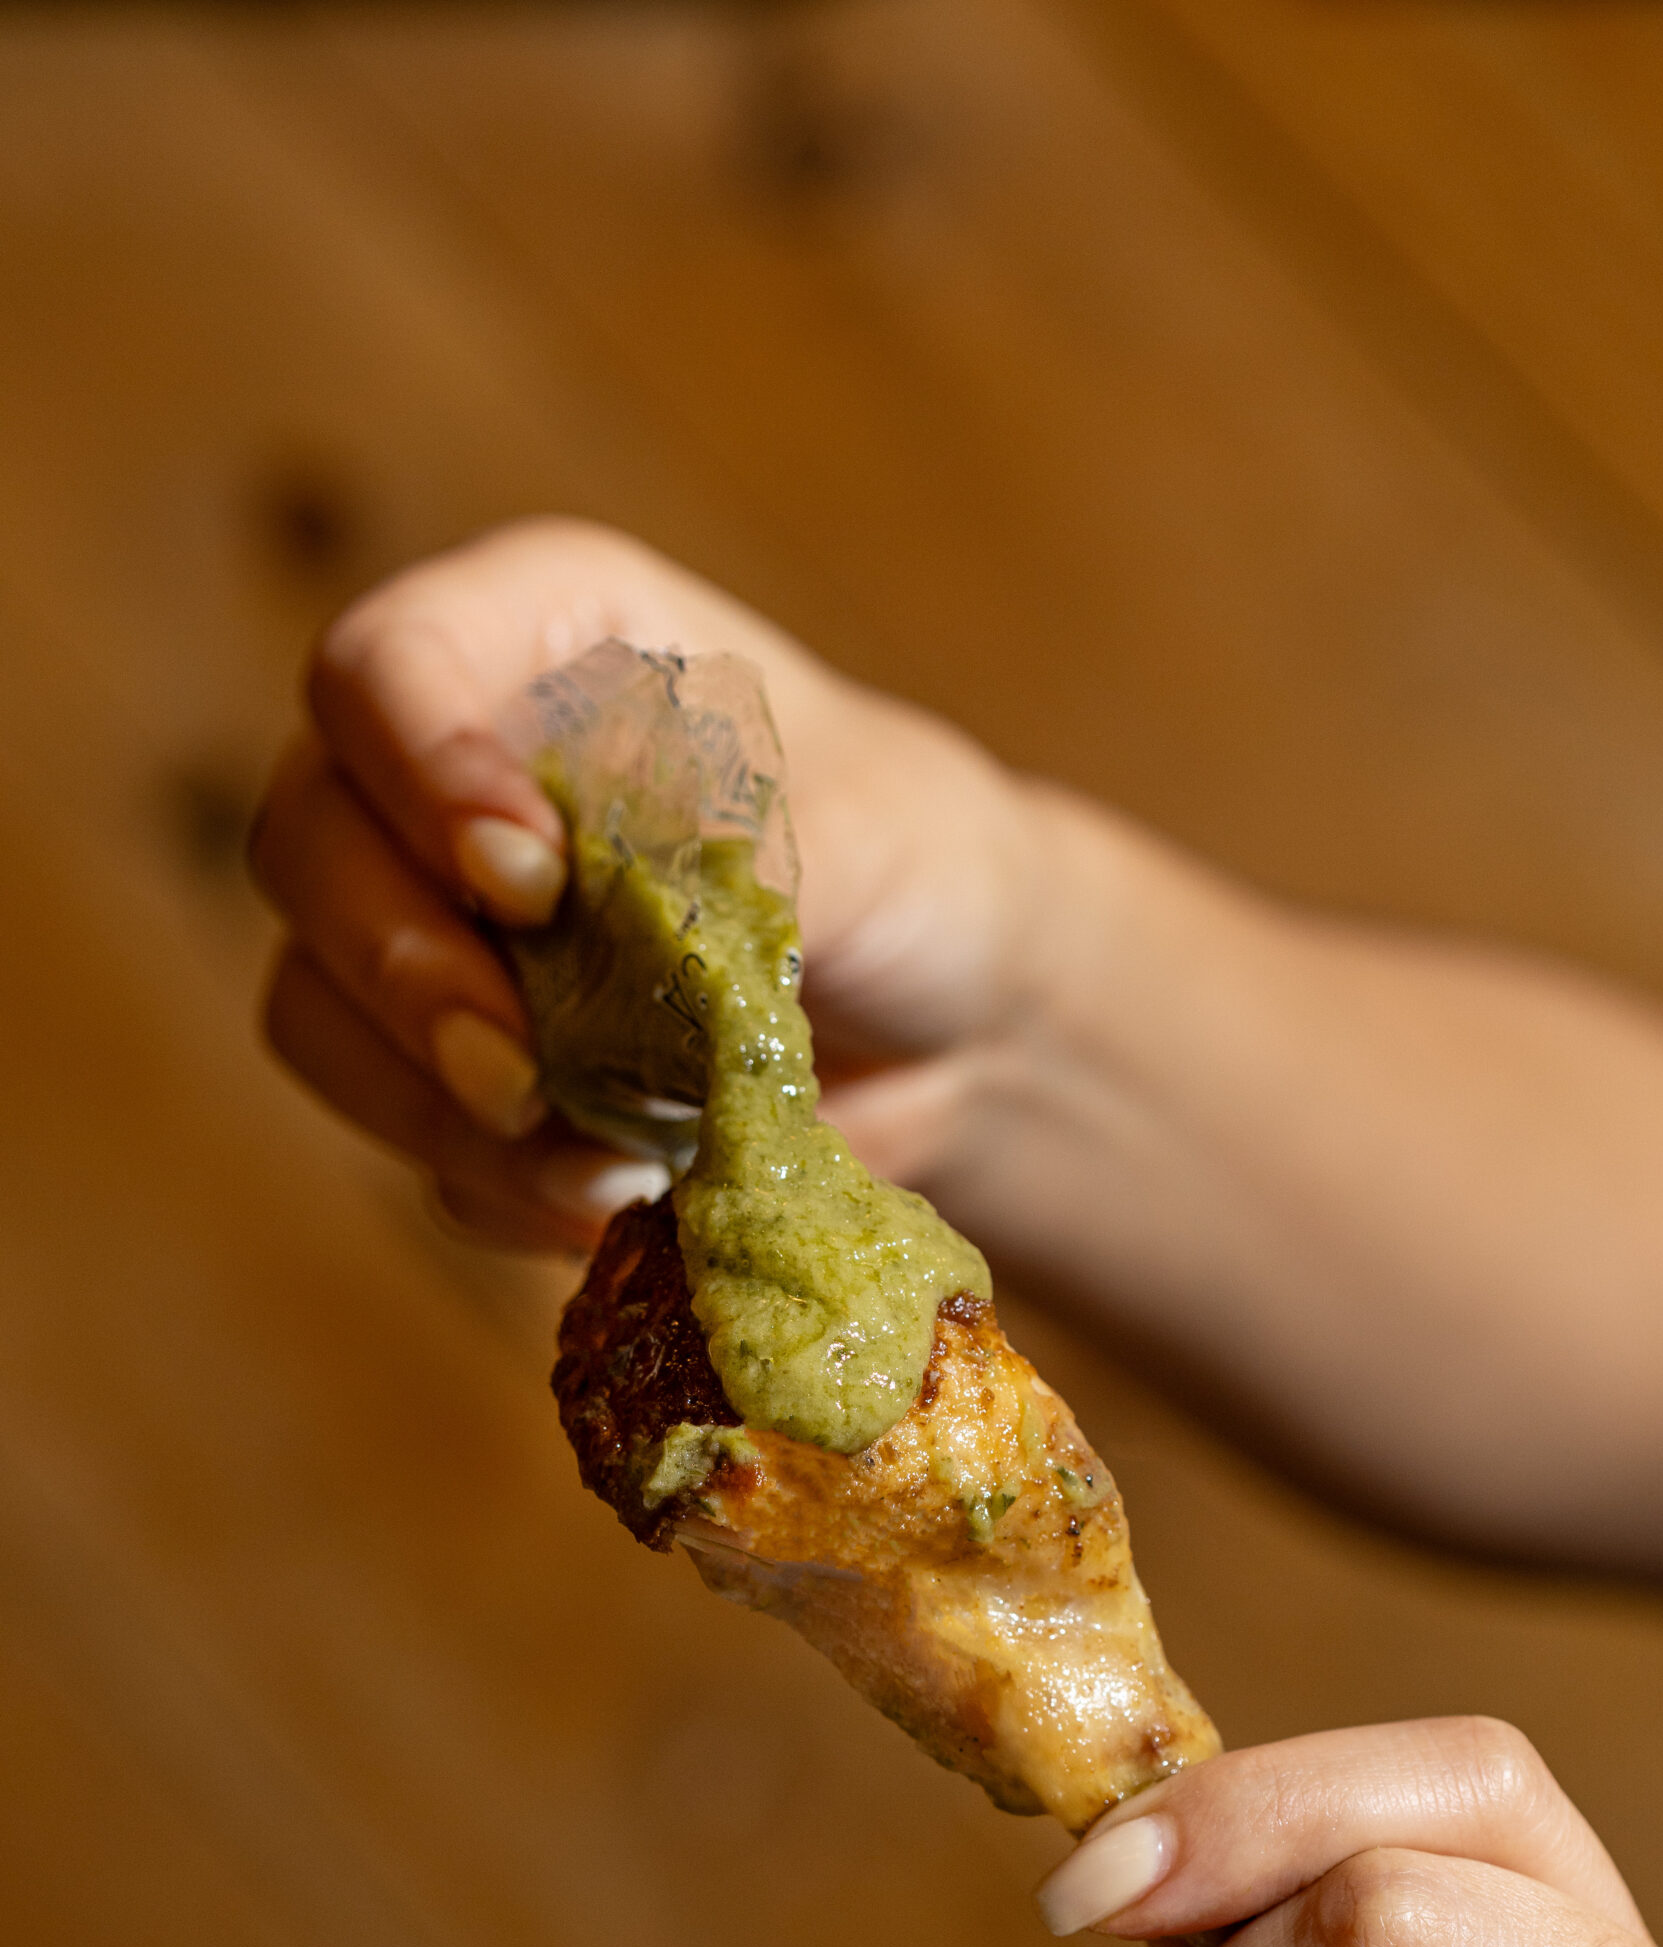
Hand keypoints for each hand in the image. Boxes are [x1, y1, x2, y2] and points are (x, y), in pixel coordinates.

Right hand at [249, 517, 1044, 1250]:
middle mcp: (439, 765)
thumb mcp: (862, 828)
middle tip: (518, 1071)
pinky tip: (622, 1195)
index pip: (382, 669)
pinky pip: (402, 1134)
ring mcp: (427, 921)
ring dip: (441, 1109)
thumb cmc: (913, 867)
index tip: (524, 879)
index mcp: (534, 637)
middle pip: (307, 846)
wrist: (957, 1023)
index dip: (420, 774)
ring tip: (607, 1165)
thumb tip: (581, 902)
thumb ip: (717, 844)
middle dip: (407, 972)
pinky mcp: (443, 1065)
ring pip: (318, 1008)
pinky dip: (498, 1185)